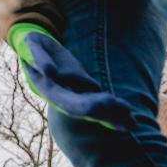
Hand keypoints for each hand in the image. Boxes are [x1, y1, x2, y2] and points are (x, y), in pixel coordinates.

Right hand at [7, 23, 135, 130]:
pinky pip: (99, 102)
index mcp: (50, 89)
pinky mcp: (82, 90)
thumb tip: (52, 73)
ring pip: (95, 110)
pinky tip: (129, 120)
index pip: (70, 102)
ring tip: (133, 122)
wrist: (35, 47)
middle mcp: (63, 97)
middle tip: (126, 111)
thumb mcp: (33, 45)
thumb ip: (40, 59)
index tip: (106, 103)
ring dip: (113, 116)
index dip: (88, 105)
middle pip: (86, 110)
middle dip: (106, 112)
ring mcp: (73, 95)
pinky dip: (113, 113)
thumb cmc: (33, 45)